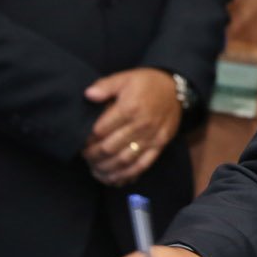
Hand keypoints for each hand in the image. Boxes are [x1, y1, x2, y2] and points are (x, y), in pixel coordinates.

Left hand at [81, 68, 180, 185]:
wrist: (176, 89)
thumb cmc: (147, 83)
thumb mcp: (125, 77)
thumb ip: (105, 86)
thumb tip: (88, 95)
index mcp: (130, 108)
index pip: (100, 130)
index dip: (87, 139)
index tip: (80, 142)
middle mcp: (141, 125)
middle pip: (110, 148)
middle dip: (93, 156)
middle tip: (85, 157)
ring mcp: (152, 137)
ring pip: (124, 160)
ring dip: (106, 169)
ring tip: (95, 170)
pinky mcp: (160, 145)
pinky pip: (142, 165)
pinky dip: (127, 175)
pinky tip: (114, 179)